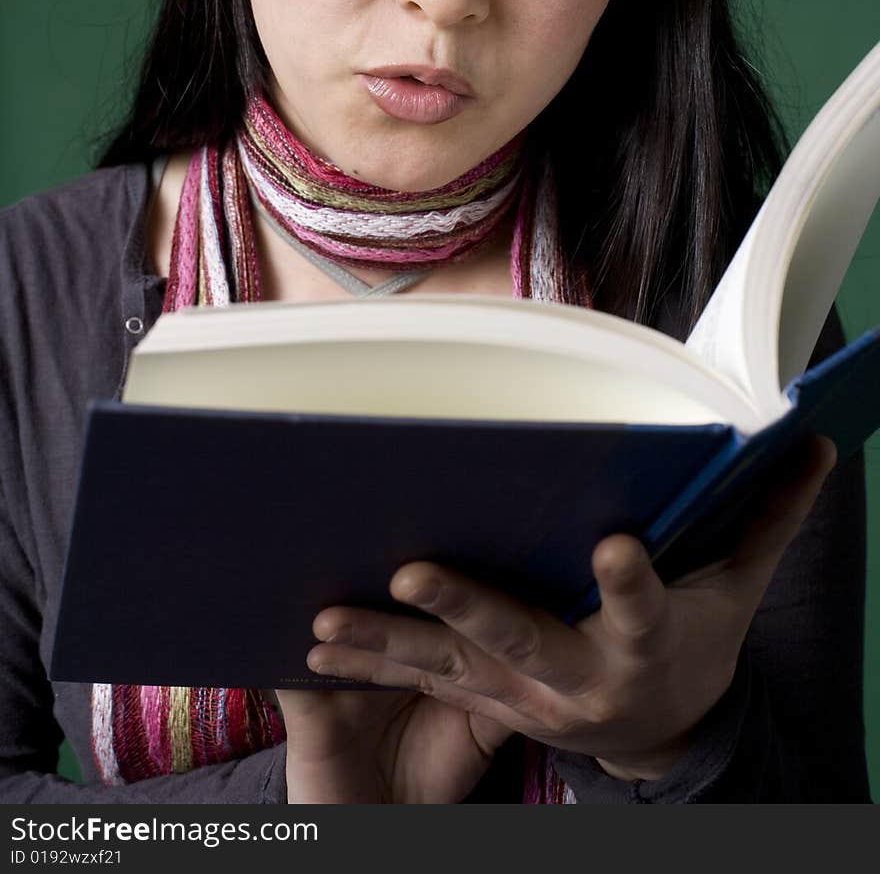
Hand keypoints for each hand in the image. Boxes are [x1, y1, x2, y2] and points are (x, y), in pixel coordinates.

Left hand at [280, 434, 835, 797]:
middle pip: (520, 639)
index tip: (617, 544)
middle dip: (466, 609)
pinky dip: (372, 667)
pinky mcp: (488, 701)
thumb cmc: (695, 642)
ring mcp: (525, 696)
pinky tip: (316, 647)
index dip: (632, 580)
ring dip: (386, 647)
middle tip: (411, 575)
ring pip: (450, 670)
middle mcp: (579, 675)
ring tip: (324, 625)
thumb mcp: (734, 588)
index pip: (642, 606)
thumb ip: (764, 518)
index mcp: (644, 641)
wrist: (661, 730)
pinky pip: (425, 683)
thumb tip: (812, 446)